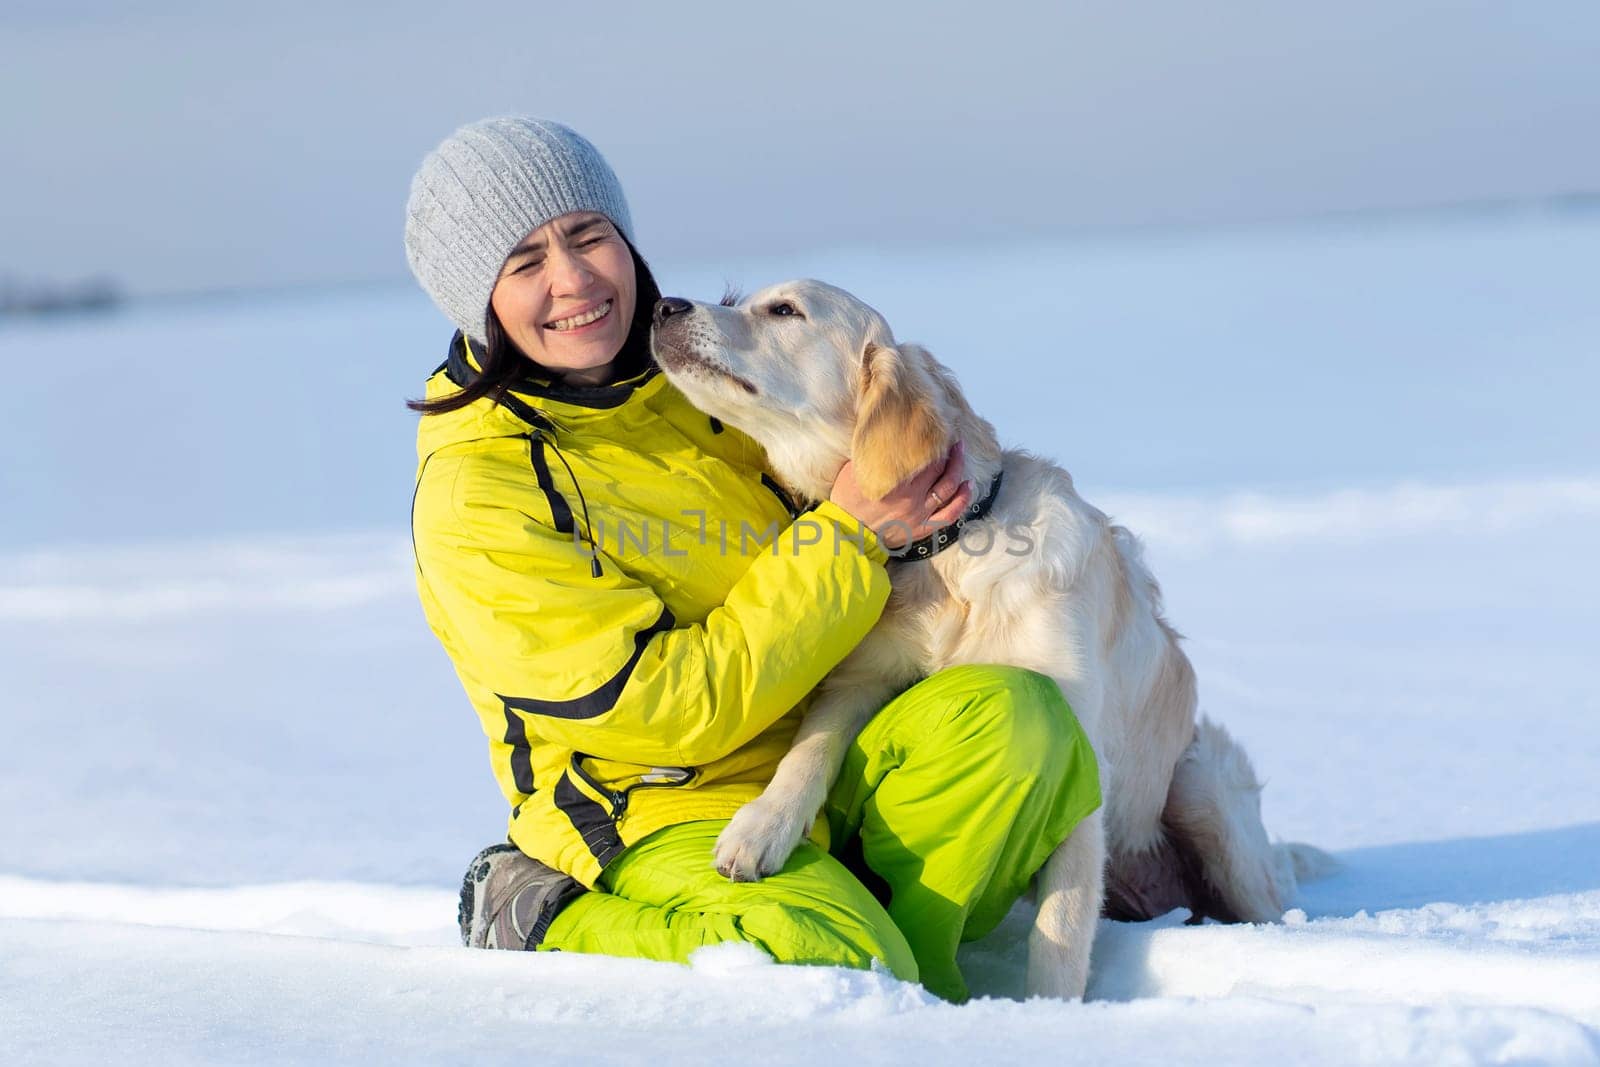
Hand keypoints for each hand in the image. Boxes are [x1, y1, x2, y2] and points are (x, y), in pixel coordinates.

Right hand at [829, 440, 971, 548]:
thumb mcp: (854, 469)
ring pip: (948, 489)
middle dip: (949, 452)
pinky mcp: (921, 529)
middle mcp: (911, 498)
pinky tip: (967, 487)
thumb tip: (882, 430)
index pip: (923, 456)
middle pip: (939, 469)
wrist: (846, 532)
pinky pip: (949, 516)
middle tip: (953, 439)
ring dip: (958, 470)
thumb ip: (872, 453)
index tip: (937, 432)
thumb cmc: (847, 499)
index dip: (933, 442)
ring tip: (960, 454)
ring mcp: (918, 514)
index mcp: (895, 481)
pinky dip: (961, 501)